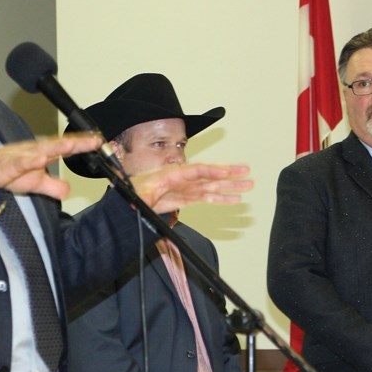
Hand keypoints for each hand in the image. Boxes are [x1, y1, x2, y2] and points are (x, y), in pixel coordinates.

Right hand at [0, 134, 100, 198]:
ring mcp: (22, 156)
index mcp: (43, 153)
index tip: (100, 142)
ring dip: (56, 147)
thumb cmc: (10, 173)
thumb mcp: (36, 183)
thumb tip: (68, 190)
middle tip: (94, 140)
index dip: (84, 145)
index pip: (67, 148)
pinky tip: (39, 159)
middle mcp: (35, 151)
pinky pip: (20, 162)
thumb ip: (53, 186)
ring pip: (41, 150)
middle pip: (59, 145)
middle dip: (76, 142)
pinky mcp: (8, 164)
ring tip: (71, 145)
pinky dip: (29, 160)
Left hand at [131, 163, 252, 213]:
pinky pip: (205, 197)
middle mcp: (179, 179)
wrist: (124, 200)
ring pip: (210, 186)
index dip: (210, 171)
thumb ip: (145, 195)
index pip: (194, 171)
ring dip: (229, 186)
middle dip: (228, 174)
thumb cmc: (129, 194)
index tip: (226, 171)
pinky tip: (233, 199)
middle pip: (207, 175)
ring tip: (248, 185)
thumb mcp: (136, 194)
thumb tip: (149, 195)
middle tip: (247, 172)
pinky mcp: (183, 198)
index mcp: (169, 174)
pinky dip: (220, 198)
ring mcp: (183, 189)